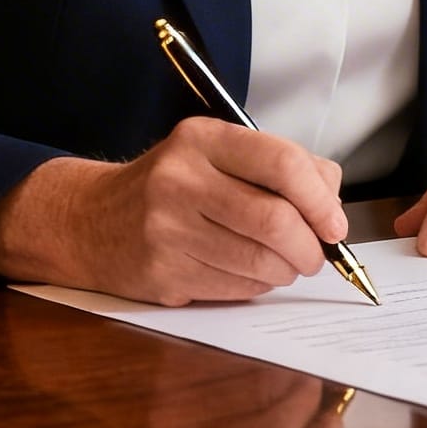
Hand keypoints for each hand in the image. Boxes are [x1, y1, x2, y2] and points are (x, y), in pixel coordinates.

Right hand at [0, 116, 346, 305]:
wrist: (91, 220)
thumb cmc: (172, 184)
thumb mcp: (216, 153)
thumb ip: (280, 165)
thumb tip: (331, 199)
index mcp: (202, 139)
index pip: (281, 163)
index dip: (320, 199)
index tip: (334, 223)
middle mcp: (181, 180)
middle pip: (275, 221)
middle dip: (310, 246)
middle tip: (315, 253)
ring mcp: (167, 230)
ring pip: (260, 262)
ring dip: (288, 271)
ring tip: (284, 264)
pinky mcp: (163, 274)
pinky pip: (236, 288)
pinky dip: (258, 286)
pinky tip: (249, 273)